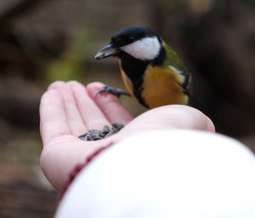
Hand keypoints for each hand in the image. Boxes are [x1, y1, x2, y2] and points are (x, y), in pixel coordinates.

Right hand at [39, 81, 214, 189]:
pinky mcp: (57, 158)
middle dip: (85, 103)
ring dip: (67, 102)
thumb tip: (204, 124)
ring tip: (63, 84)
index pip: (116, 124)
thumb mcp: (187, 121)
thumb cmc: (165, 143)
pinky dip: (51, 108)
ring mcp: (81, 159)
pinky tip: (52, 91)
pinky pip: (52, 128)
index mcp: (135, 149)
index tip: (99, 87)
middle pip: (92, 124)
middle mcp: (108, 156)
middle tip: (79, 85)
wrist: (139, 170)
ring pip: (71, 125)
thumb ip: (194, 119)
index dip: (107, 105)